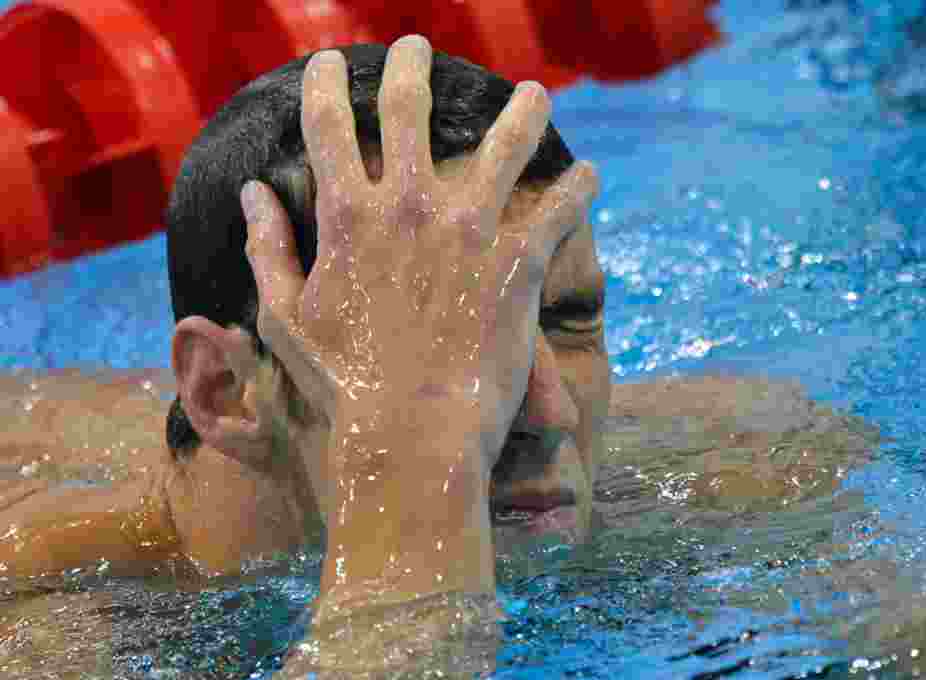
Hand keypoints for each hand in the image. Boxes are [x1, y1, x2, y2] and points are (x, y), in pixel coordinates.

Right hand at [241, 36, 597, 464]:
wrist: (411, 435)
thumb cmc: (342, 384)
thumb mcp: (286, 318)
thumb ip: (268, 249)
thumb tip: (252, 194)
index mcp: (347, 215)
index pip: (329, 124)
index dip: (328, 83)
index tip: (332, 63)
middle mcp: (409, 206)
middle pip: (410, 110)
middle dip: (413, 69)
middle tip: (420, 49)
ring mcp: (469, 230)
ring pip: (505, 143)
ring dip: (522, 112)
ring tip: (535, 96)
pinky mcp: (518, 264)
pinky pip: (559, 211)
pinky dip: (579, 190)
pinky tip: (591, 176)